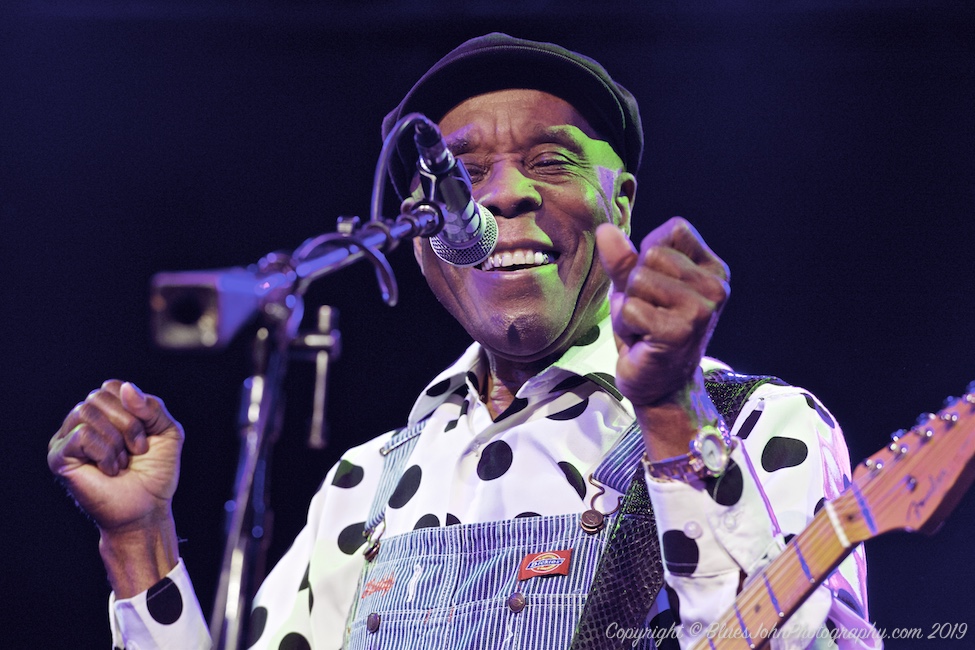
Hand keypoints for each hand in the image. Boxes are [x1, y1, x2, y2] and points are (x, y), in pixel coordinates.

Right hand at [48, 380, 182, 533]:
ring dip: (116, 439)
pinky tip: (109, 470)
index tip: (146, 434)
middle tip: (137, 450)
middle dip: (128, 423)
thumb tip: (126, 388)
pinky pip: (81, 435)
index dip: (135, 407)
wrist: (147, 509)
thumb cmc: (155, 472)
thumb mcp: (167, 431)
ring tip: (122, 461)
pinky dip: (104, 452)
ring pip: (87, 412)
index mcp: (104, 413)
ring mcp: (66, 439)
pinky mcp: (58, 457)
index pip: (112, 387)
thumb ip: (152, 406)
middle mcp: (81, 422)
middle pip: (98, 396)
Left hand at [597, 218, 729, 458]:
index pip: (674, 229)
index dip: (649, 253)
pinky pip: (631, 308)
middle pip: (650, 255)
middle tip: (647, 314)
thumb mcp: (634, 288)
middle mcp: (715, 286)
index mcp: (712, 269)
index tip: (656, 286)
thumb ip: (623, 259)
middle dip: (635, 286)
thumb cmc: (648, 331)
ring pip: (638, 280)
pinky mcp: (679, 331)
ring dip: (629, 307)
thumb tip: (605, 230)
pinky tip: (643, 342)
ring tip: (645, 328)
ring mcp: (700, 310)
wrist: (660, 386)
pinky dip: (627, 326)